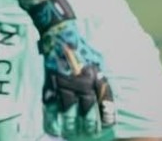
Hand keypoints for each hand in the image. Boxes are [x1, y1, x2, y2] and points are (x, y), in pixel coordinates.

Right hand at [38, 21, 114, 137]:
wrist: (59, 30)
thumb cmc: (80, 44)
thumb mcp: (97, 57)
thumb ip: (102, 75)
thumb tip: (111, 91)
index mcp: (95, 75)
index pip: (104, 101)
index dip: (106, 115)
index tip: (107, 125)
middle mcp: (81, 81)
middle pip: (88, 108)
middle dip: (90, 124)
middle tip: (91, 131)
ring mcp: (64, 82)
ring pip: (69, 110)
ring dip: (72, 124)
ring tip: (73, 131)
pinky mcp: (50, 82)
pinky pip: (52, 104)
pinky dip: (53, 117)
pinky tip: (56, 126)